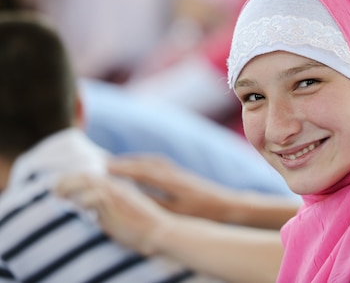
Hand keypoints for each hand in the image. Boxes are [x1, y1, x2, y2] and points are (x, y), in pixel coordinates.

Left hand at [54, 172, 173, 255]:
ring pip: (88, 181)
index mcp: (118, 187)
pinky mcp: (117, 204)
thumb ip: (105, 208)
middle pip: (87, 175)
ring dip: (70, 186)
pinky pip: (95, 196)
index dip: (75, 179)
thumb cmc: (141, 226)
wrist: (159, 230)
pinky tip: (74, 204)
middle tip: (54, 189)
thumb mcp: (121, 212)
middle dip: (67, 180)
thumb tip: (87, 211)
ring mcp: (117, 194)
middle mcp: (117, 187)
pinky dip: (82, 199)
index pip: (92, 177)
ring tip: (58, 195)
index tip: (61, 185)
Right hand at [107, 155, 234, 221]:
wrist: (225, 204)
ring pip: (150, 162)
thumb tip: (134, 195)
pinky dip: (144, 163)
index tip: (104, 167)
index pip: (141, 171)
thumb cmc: (202, 210)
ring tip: (116, 164)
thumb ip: (156, 202)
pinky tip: (138, 168)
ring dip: (133, 161)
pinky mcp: (180, 174)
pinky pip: (157, 164)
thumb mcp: (177, 210)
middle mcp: (172, 172)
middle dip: (124, 162)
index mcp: (170, 180)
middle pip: (144, 163)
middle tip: (102, 163)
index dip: (122, 168)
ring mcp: (176, 171)